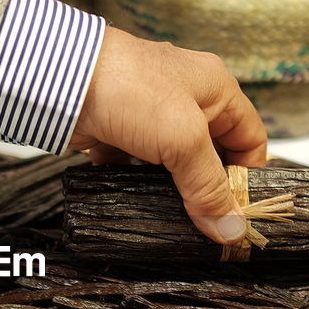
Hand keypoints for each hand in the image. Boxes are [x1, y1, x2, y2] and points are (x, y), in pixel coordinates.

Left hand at [69, 27, 267, 243]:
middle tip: (208, 226)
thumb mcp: (182, 139)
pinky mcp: (118, 132)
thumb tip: (231, 229)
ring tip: (177, 223)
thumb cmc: (129, 88)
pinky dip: (139, 186)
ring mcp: (149, 115)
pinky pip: (137, 166)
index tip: (239, 213)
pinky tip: (139, 208)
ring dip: (175, 191)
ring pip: (173, 164)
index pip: (250, 137)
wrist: (59, 80)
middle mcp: (186, 99)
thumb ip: (208, 186)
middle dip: (210, 189)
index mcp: (215, 88)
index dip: (248, 175)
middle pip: (211, 154)